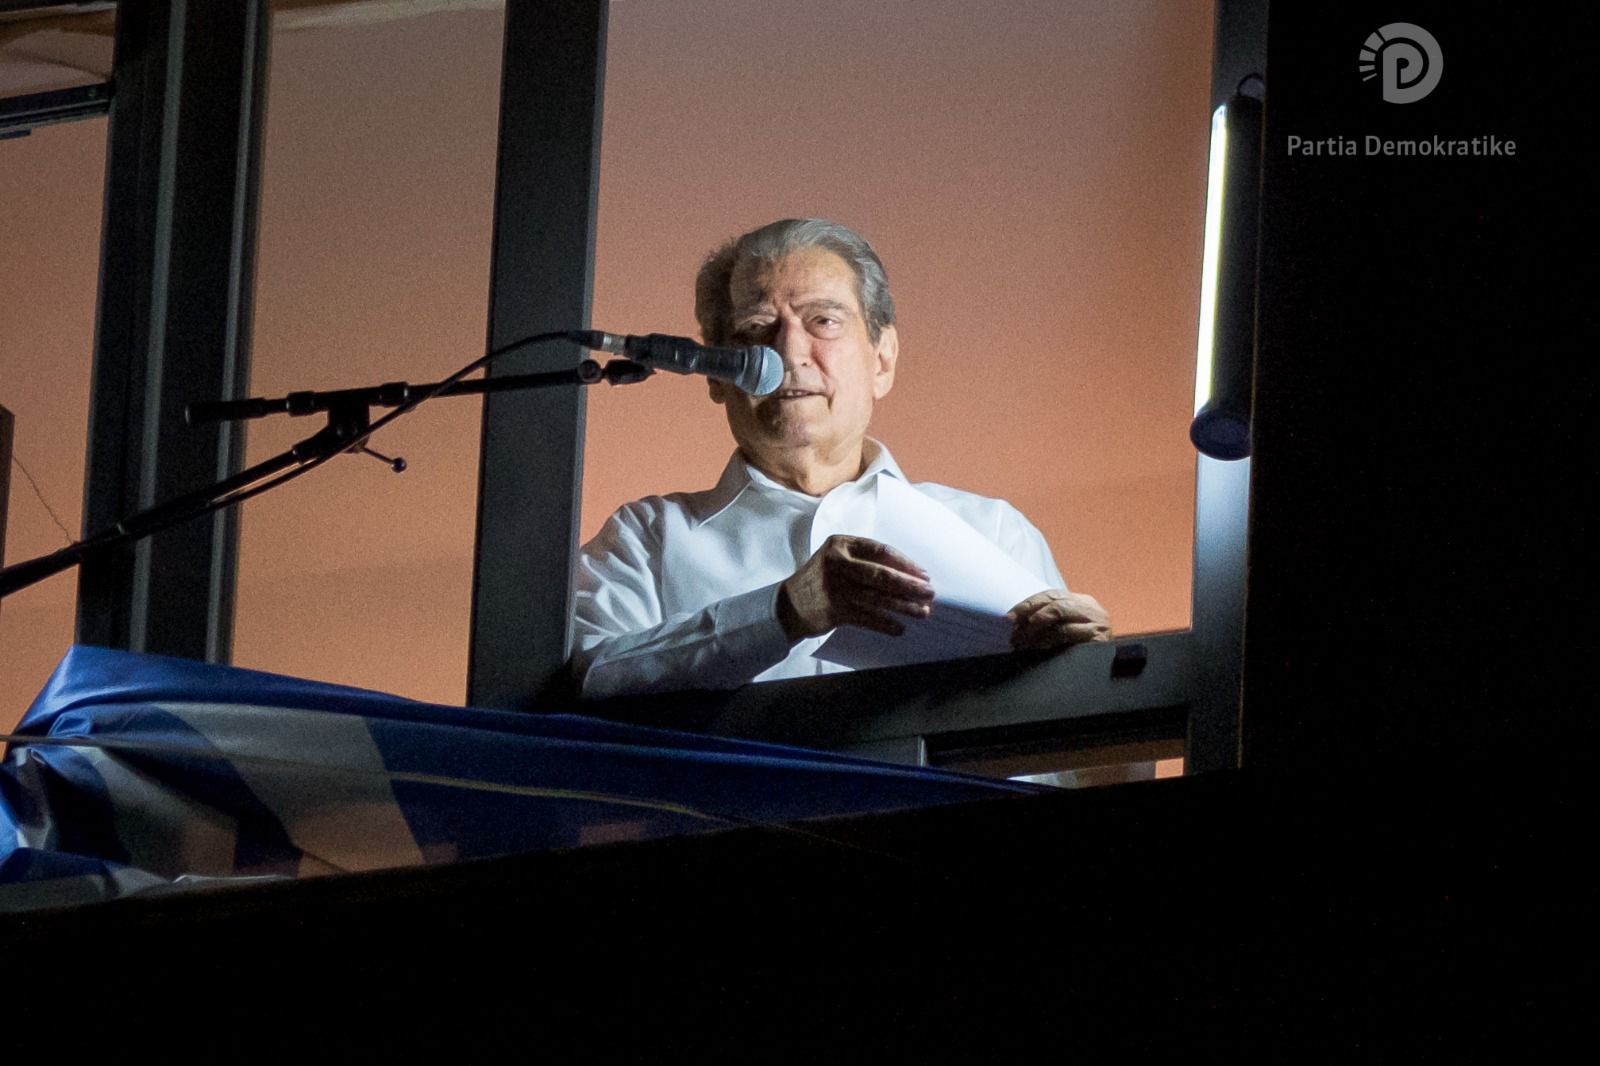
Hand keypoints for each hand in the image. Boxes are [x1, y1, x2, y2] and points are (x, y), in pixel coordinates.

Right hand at [777, 535, 934, 640]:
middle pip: (882, 575)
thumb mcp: (837, 559)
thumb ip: (864, 560)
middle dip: (909, 585)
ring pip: (877, 598)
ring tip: (923, 612)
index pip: (881, 550)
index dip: (905, 563)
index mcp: (840, 544)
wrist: (788, 605)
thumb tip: (906, 574)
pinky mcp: (833, 610)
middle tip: (929, 592)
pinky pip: (866, 618)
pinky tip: (899, 628)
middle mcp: (837, 563)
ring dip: (903, 606)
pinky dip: (885, 624)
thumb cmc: (821, 580)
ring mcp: (835, 588)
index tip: (923, 573)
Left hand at [1007, 589, 1110, 649]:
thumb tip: (1016, 624)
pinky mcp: (1100, 637)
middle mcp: (1091, 608)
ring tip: (1021, 639)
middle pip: (1055, 602)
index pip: (1051, 595)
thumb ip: (1049, 623)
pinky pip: (1068, 632)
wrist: (1109, 674)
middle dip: (1029, 613)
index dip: (1028, 604)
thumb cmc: (1080, 654)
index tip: (1009, 617)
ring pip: (1060, 614)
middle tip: (1012, 629)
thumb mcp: (1065, 632)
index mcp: (1082, 602)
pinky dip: (1048, 638)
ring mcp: (1098, 621)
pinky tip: (1036, 646)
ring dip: (1036, 627)